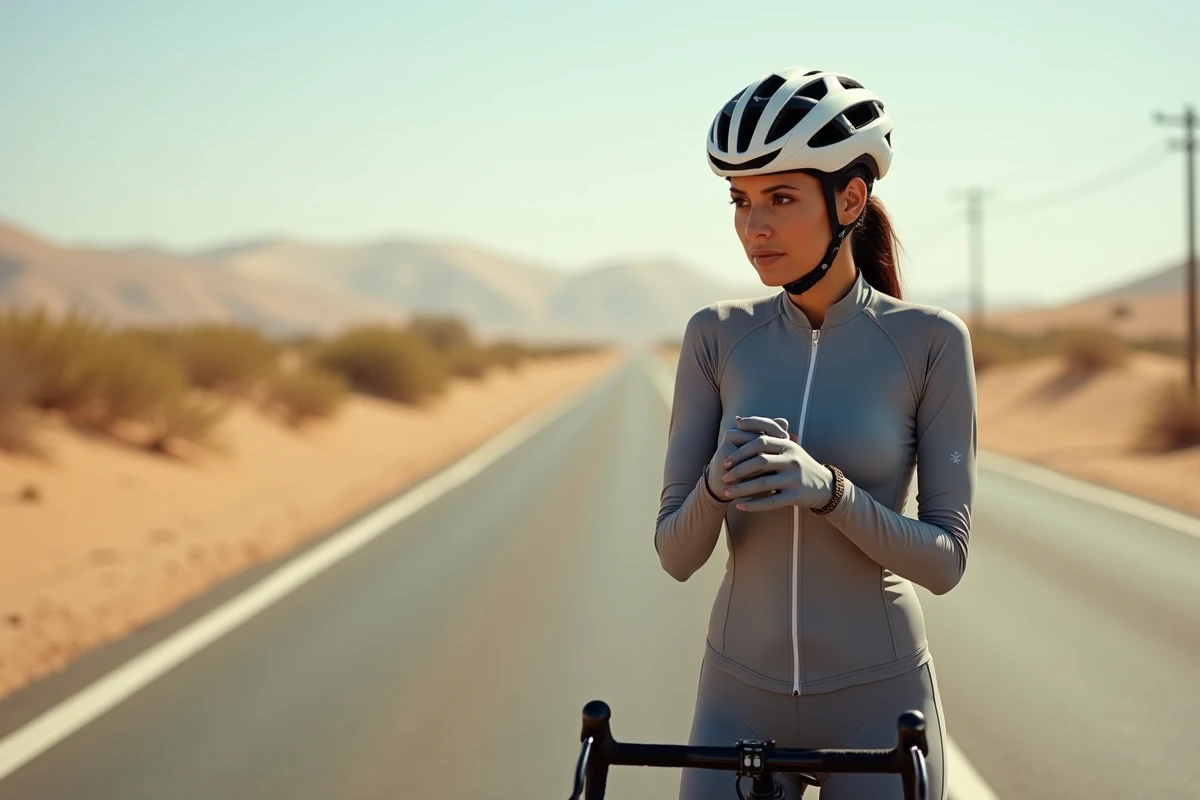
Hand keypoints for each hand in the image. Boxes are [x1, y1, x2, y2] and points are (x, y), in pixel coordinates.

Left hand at [718, 416, 833, 511]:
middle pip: (759, 461)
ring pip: (763, 483)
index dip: (740, 451)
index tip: (726, 461)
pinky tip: (739, 506)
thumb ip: (764, 436)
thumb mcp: (787, 448)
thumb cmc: (798, 465)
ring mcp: (795, 478)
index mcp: (787, 444)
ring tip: (727, 493)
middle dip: (738, 469)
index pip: (760, 441)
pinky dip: (753, 505)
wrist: (825, 486)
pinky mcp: (796, 495)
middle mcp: (792, 459)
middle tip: (724, 476)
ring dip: (741, 488)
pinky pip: (770, 501)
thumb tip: (738, 420)